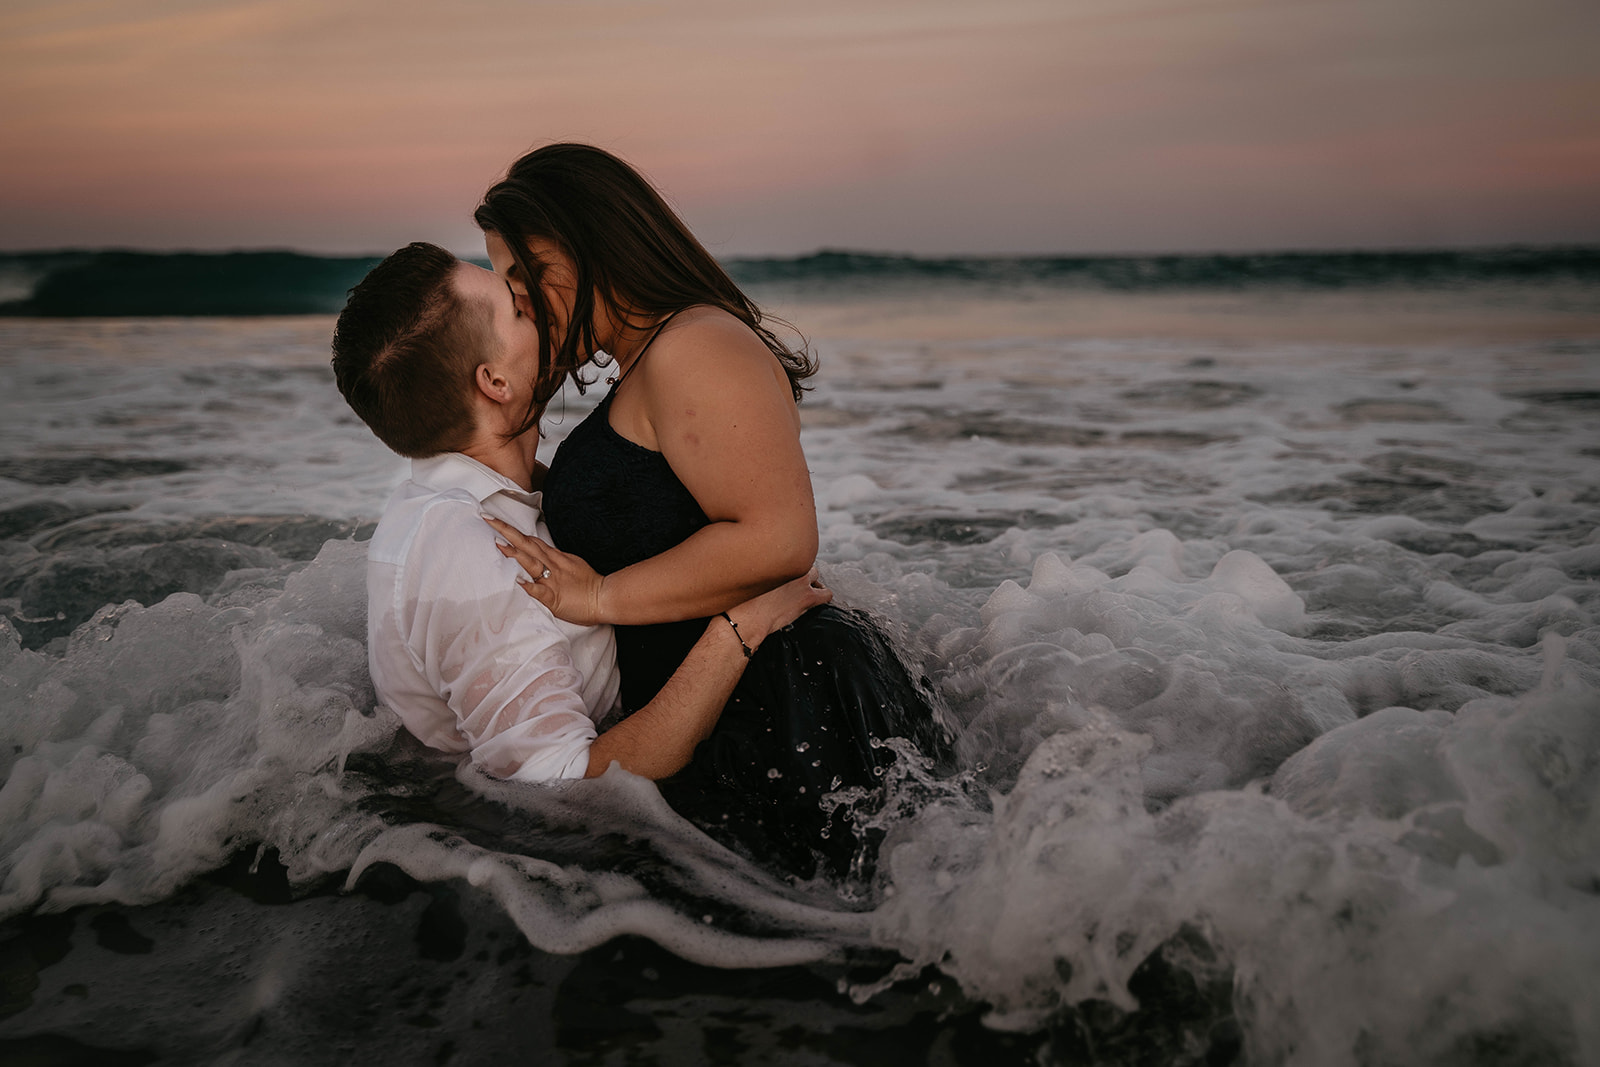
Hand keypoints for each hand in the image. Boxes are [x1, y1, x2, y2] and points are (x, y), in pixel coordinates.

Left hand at [483, 515, 605, 624]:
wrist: (605, 597)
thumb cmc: (589, 584)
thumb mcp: (572, 564)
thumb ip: (555, 559)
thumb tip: (542, 554)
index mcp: (555, 558)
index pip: (530, 540)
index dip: (513, 531)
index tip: (495, 521)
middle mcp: (552, 565)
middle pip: (527, 544)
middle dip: (507, 532)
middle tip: (488, 519)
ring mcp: (552, 580)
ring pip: (531, 563)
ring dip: (514, 553)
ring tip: (498, 544)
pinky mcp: (554, 598)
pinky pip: (540, 592)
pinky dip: (528, 586)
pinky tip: (517, 582)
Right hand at [725, 566, 831, 648]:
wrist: (746, 619)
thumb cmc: (739, 601)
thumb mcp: (743, 576)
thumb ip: (750, 568)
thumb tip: (741, 565)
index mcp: (774, 556)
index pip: (788, 553)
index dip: (786, 565)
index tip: (782, 573)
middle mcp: (790, 564)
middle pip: (802, 562)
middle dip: (799, 572)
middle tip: (792, 585)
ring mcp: (801, 581)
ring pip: (816, 575)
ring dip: (811, 583)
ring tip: (803, 592)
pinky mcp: (808, 598)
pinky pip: (827, 594)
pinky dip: (823, 597)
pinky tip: (817, 601)